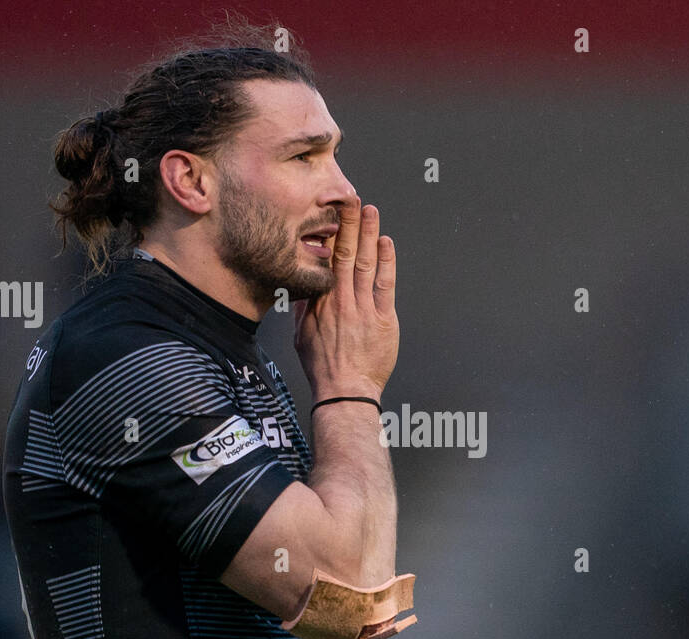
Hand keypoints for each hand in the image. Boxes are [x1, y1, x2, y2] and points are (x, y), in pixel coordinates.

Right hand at [294, 195, 398, 400]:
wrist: (344, 391)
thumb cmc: (323, 367)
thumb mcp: (302, 335)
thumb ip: (304, 308)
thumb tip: (303, 286)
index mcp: (320, 303)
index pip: (324, 261)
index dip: (330, 235)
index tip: (332, 214)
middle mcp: (340, 301)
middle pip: (344, 254)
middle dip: (348, 224)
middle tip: (351, 198)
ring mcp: (362, 309)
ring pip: (365, 263)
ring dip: (368, 234)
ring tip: (370, 211)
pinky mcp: (383, 320)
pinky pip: (385, 285)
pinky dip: (386, 262)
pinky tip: (386, 243)